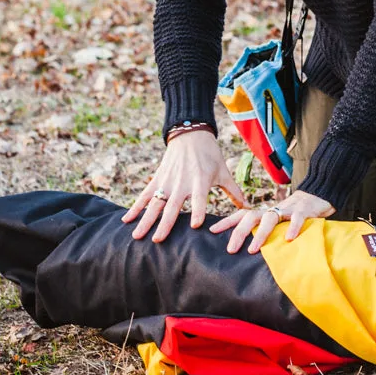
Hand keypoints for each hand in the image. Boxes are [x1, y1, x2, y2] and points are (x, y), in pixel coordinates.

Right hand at [121, 131, 246, 242]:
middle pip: (172, 206)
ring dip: (146, 220)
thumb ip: (234, 191)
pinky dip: (135, 207)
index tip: (194, 226)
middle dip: (165, 223)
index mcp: (201, 180)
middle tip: (158, 240)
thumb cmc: (210, 155)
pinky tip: (126, 220)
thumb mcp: (223, 171)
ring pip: (155, 204)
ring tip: (137, 236)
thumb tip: (249, 208)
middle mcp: (182, 182)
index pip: (200, 199)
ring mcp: (167, 181)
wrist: (190, 134)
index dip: (197, 211)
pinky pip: (145, 195)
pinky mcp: (158, 179)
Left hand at [209, 190, 334, 253]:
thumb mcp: (276, 223)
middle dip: (239, 232)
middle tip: (230, 249)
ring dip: (260, 234)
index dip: (226, 222)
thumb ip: (263, 232)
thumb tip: (246, 250)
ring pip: (270, 218)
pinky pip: (297, 219)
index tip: (211, 231)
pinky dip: (293, 227)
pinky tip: (288, 239)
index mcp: (263, 213)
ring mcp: (287, 209)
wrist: (317, 196)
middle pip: (250, 217)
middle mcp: (272, 210)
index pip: (241, 215)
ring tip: (252, 249)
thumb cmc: (292, 215)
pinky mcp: (304, 211)